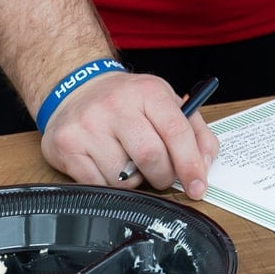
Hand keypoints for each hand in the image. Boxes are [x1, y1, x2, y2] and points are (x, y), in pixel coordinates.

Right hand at [40, 71, 219, 192]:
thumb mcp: (164, 102)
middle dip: (162, 176)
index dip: (191, 164)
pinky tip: (107, 164)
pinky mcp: (68, 144)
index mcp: (148, 91)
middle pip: (151, 157)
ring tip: (128, 162)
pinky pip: (97, 184)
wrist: (78, 87)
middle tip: (162, 175)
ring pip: (123, 177)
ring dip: (133, 181)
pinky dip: (108, 184)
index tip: (198, 186)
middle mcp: (117, 105)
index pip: (177, 131)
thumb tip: (206, 162)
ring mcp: (90, 124)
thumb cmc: (127, 100)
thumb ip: (193, 130)